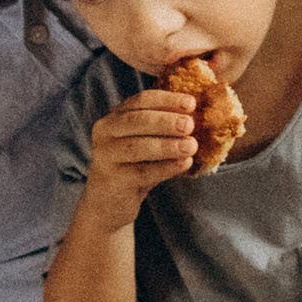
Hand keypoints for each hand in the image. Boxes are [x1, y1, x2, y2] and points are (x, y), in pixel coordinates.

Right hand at [84, 87, 199, 222]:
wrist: (109, 201)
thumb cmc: (133, 166)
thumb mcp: (146, 142)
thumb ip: (164, 129)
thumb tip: (196, 118)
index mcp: (116, 116)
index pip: (142, 101)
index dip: (167, 100)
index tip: (192, 103)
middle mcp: (105, 132)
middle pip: (137, 121)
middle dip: (166, 121)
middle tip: (190, 125)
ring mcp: (106, 156)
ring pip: (138, 146)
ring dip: (168, 145)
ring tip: (191, 146)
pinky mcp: (112, 179)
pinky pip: (142, 171)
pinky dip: (166, 167)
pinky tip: (184, 164)